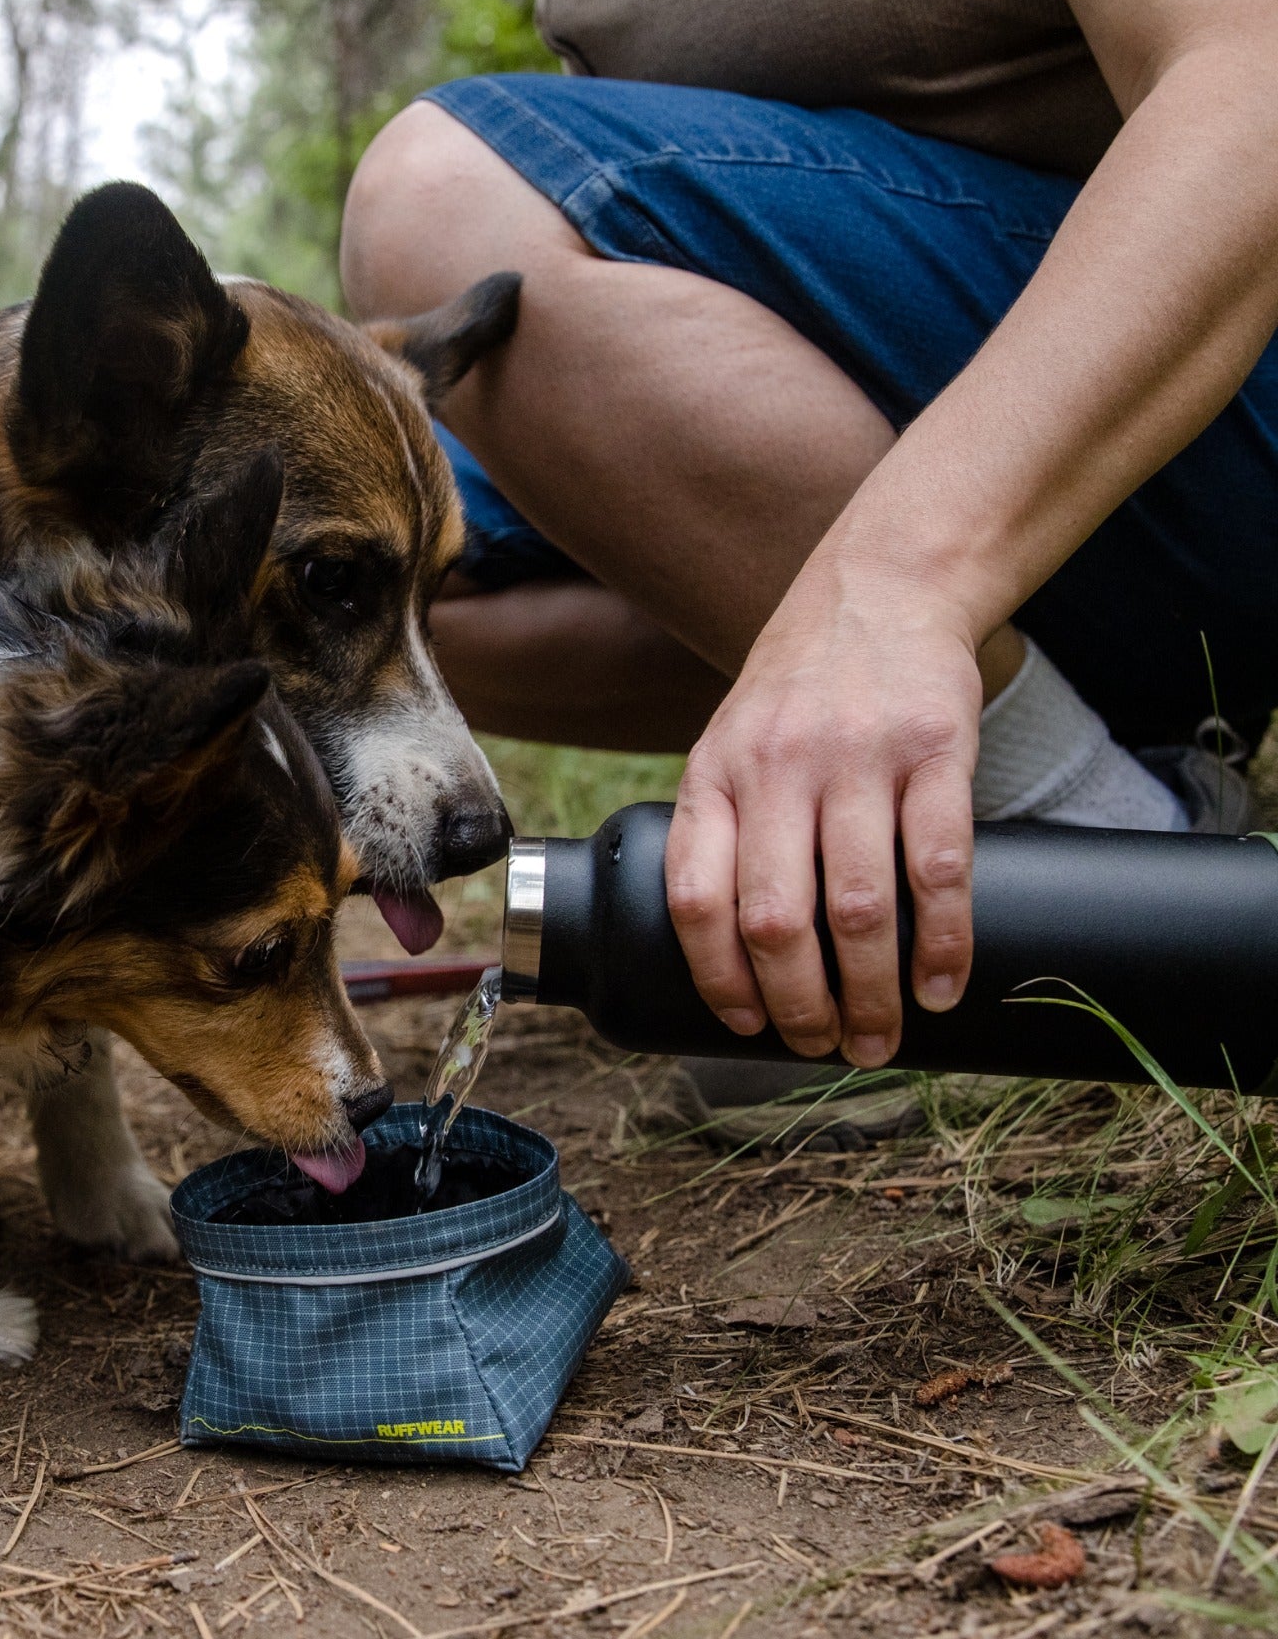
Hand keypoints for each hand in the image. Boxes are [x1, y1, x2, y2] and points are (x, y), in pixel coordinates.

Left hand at [664, 560, 982, 1065]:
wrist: (879, 591)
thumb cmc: (798, 693)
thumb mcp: (728, 746)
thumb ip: (720, 830)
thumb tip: (731, 957)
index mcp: (713, 777)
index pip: (695, 899)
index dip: (717, 977)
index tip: (748, 1025)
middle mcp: (776, 769)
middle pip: (775, 920)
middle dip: (799, 1005)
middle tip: (825, 1047)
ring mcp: (855, 759)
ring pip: (857, 908)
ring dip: (872, 992)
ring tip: (882, 1038)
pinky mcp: (935, 749)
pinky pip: (938, 867)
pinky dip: (944, 941)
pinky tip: (941, 985)